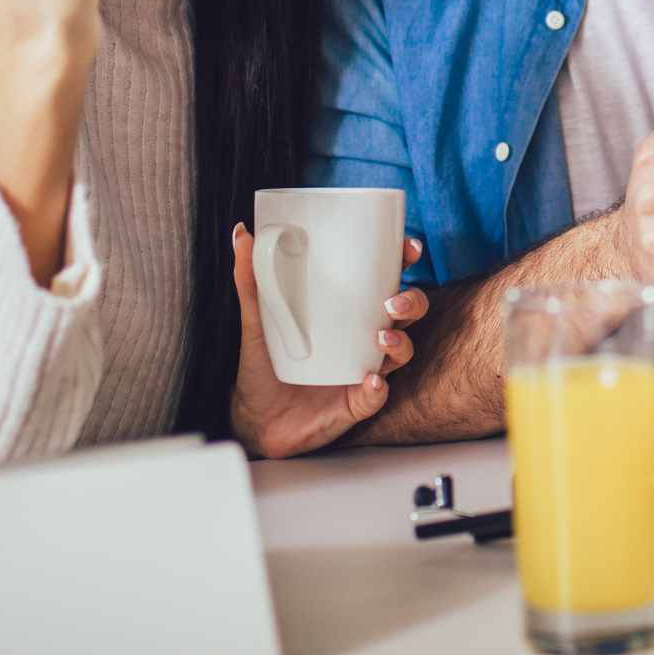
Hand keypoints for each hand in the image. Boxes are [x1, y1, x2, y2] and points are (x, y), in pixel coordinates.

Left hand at [229, 227, 428, 458]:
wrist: (255, 419)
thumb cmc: (263, 366)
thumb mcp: (256, 321)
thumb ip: (250, 281)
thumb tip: (241, 235)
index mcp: (348, 312)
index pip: (385, 281)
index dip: (404, 263)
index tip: (408, 248)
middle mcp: (363, 338)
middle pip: (405, 314)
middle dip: (411, 302)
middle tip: (393, 301)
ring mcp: (363, 370)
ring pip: (401, 352)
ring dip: (400, 342)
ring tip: (382, 338)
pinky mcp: (356, 403)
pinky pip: (376, 396)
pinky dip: (377, 389)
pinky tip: (370, 382)